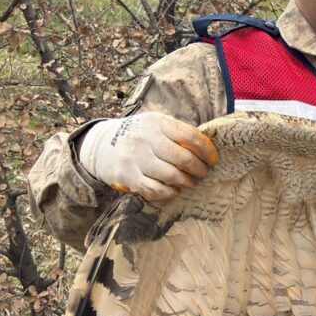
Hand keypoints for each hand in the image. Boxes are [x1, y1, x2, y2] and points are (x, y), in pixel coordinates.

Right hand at [78, 112, 219, 200]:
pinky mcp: (126, 175)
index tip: (214, 160)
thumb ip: (178, 133)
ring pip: (171, 175)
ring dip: (186, 182)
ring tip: (190, 182)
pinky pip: (155, 189)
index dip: (207, 151)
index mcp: (157, 123)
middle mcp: (145, 138)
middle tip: (203, 173)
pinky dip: (169, 193)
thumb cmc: (140, 135)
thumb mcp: (157, 124)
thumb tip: (208, 147)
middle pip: (184, 158)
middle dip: (199, 169)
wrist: (101, 143)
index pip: (191, 137)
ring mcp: (134, 157)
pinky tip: (174, 191)